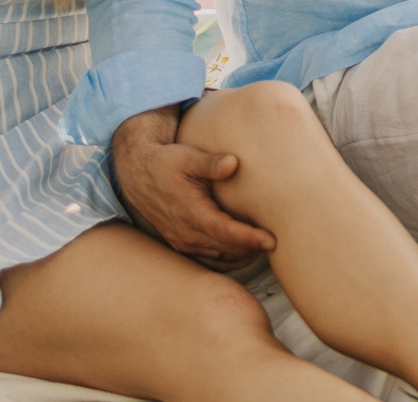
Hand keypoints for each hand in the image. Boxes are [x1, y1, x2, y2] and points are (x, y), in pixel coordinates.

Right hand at [110, 108, 273, 266]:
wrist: (138, 173)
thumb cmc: (166, 162)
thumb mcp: (187, 157)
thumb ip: (210, 163)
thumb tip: (233, 163)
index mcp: (190, 212)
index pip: (225, 232)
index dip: (249, 238)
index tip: (272, 240)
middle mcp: (185, 233)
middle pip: (226, 250)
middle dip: (252, 250)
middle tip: (279, 243)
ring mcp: (182, 242)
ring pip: (219, 259)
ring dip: (242, 257)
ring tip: (265, 247)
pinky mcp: (181, 245)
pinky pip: (209, 261)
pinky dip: (228, 260)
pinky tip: (245, 252)